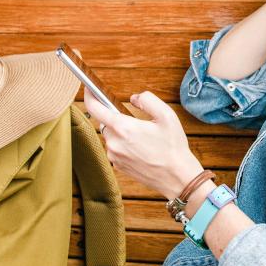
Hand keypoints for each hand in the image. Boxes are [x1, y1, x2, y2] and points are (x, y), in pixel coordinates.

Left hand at [83, 89, 203, 199]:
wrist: (176, 177)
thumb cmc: (173, 147)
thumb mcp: (167, 115)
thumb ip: (148, 100)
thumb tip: (134, 98)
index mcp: (124, 128)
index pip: (95, 108)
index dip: (89, 95)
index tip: (89, 89)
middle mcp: (114, 143)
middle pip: (105, 122)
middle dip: (117, 117)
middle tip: (136, 120)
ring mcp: (114, 156)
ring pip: (111, 136)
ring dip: (121, 132)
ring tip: (143, 137)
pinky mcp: (118, 166)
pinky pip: (115, 148)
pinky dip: (124, 144)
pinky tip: (141, 148)